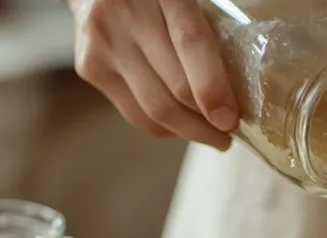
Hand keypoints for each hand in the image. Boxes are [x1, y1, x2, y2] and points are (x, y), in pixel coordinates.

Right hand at [68, 0, 238, 150]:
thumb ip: (206, 26)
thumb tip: (236, 88)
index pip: (190, 42)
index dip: (212, 87)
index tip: (230, 121)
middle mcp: (126, 12)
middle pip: (174, 87)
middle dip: (207, 123)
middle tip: (229, 134)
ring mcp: (103, 41)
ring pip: (154, 109)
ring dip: (188, 132)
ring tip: (210, 136)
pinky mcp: (90, 66)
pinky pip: (135, 113)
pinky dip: (164, 127)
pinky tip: (181, 125)